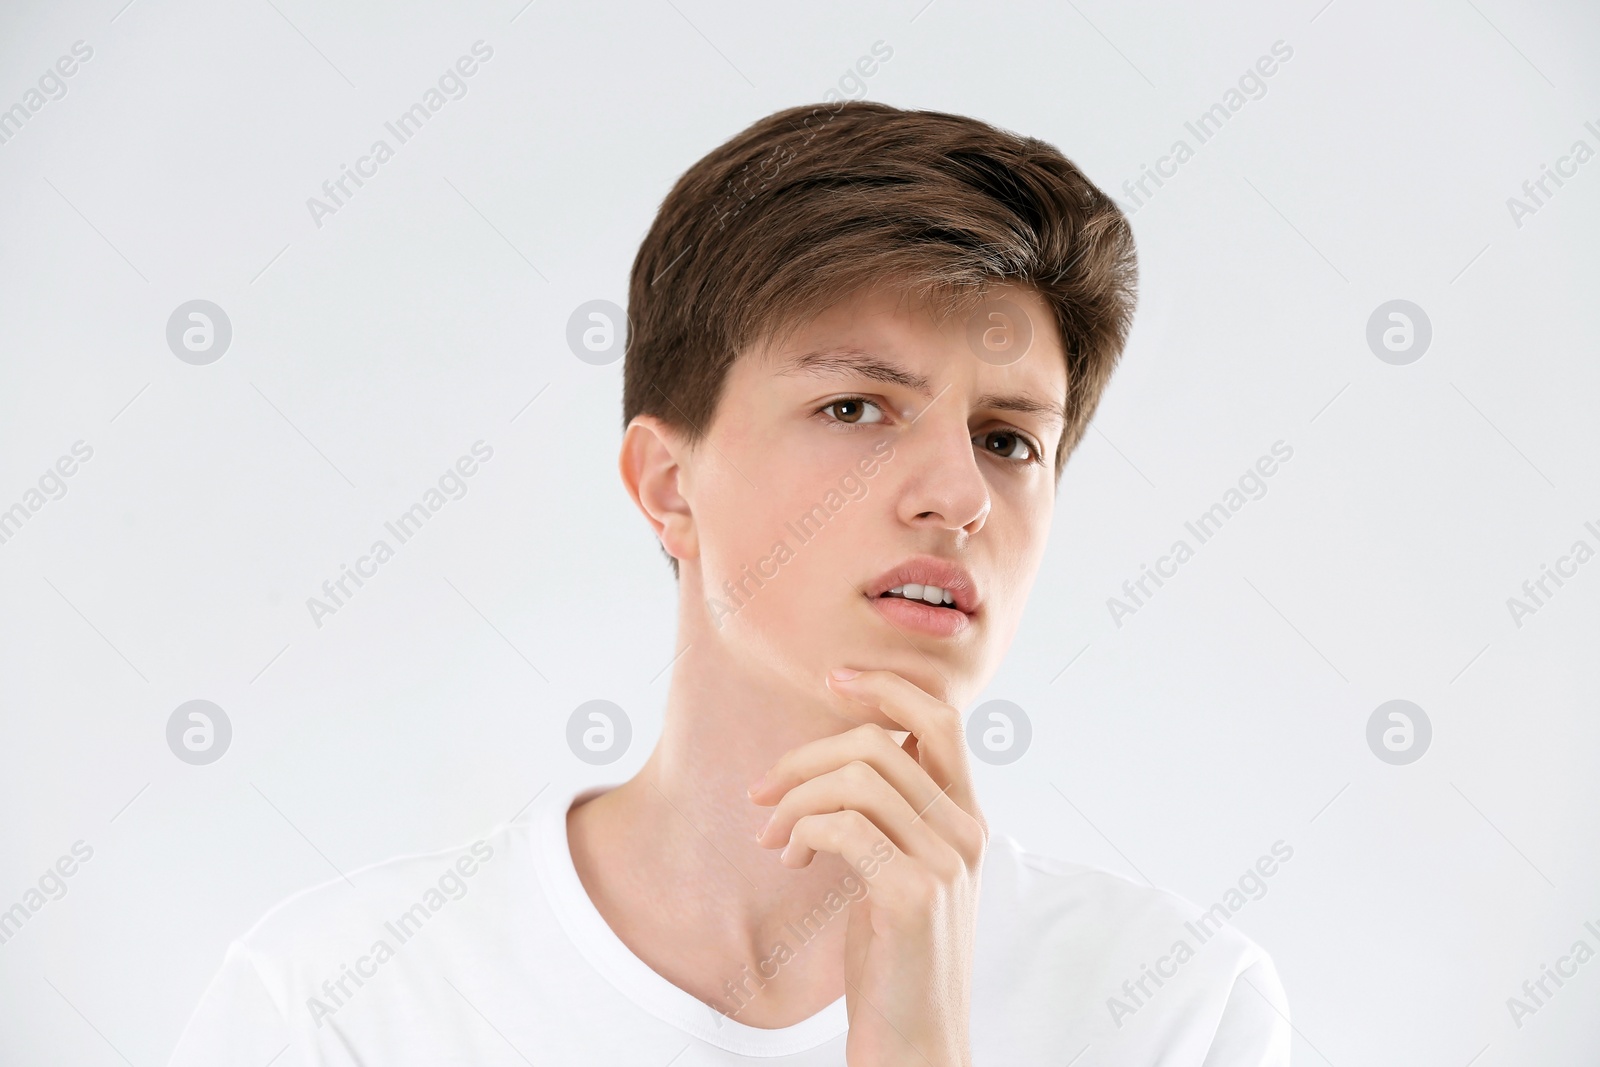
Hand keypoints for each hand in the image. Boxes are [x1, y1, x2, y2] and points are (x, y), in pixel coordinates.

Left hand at [751, 668, 987, 1066]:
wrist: (915, 1044)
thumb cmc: (896, 961)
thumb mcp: (901, 872)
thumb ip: (890, 817)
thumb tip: (843, 762)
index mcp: (967, 819)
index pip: (942, 718)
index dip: (886, 685)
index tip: (833, 679)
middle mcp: (966, 832)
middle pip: (881, 741)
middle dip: (806, 754)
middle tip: (763, 789)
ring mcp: (944, 861)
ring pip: (855, 777)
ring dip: (794, 799)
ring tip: (773, 837)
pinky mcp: (912, 893)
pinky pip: (842, 825)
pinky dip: (802, 831)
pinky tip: (791, 860)